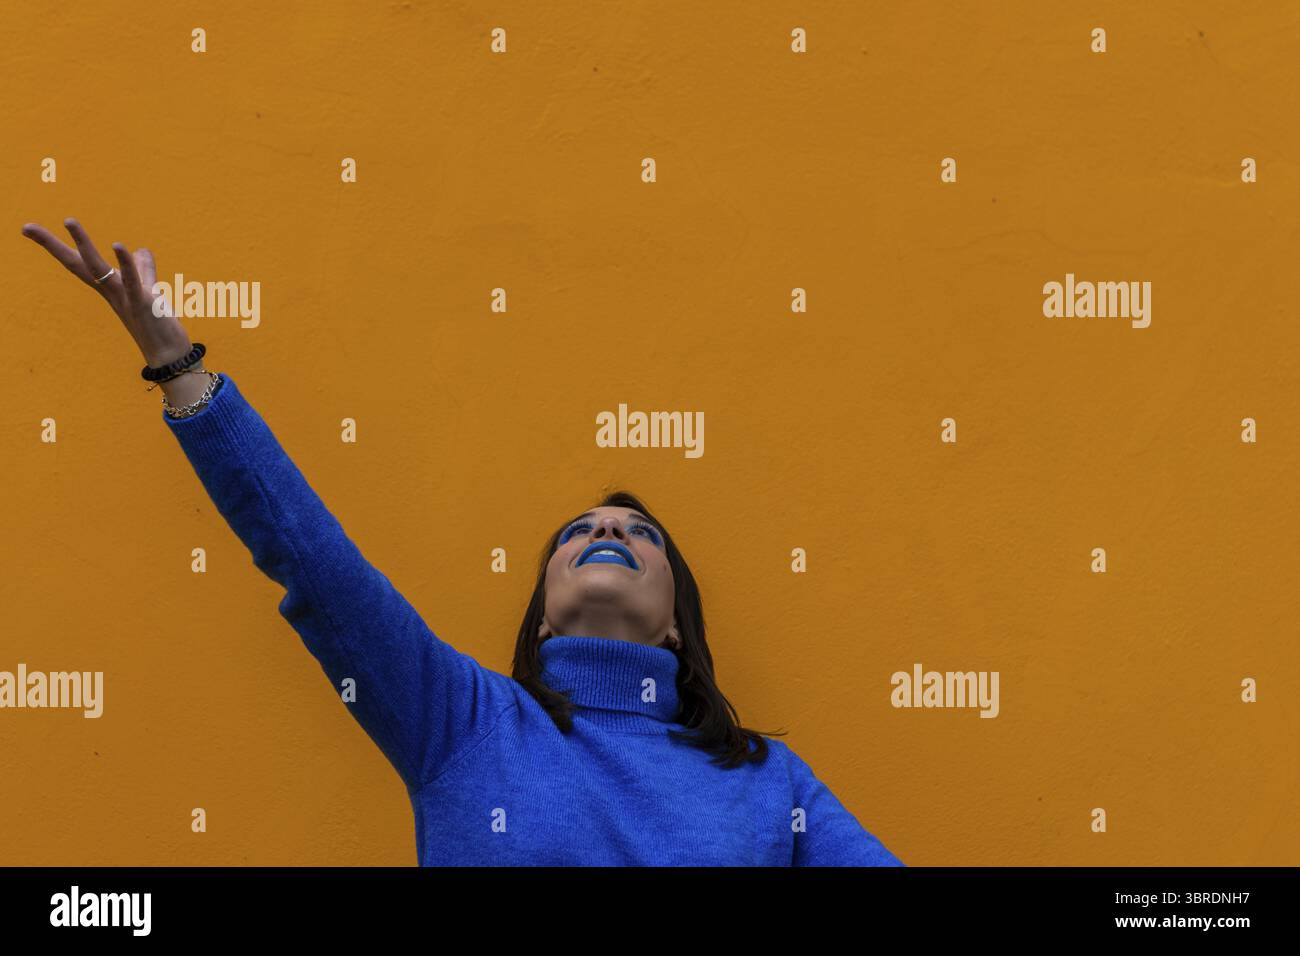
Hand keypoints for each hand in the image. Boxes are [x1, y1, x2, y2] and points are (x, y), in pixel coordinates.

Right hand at [21, 218, 193, 365]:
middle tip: (27, 227)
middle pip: (76, 265)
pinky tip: (117, 245)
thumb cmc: (157, 325)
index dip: (55, 247)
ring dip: (84, 245)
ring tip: (69, 221)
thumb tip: (141, 249)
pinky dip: (126, 263)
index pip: (78, 263)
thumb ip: (144, 270)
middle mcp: (110, 292)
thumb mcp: (149, 291)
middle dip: (51, 245)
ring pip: (98, 269)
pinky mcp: (143, 304)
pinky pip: (132, 281)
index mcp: (108, 287)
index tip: (29, 229)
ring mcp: (123, 299)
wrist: (169, 356)